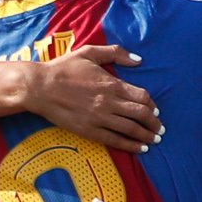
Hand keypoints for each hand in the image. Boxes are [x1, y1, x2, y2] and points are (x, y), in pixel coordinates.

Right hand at [19, 47, 158, 150]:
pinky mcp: (89, 131)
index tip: (155, 110)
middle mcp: (109, 102)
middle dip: (154, 124)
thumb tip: (139, 60)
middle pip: (140, 115)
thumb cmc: (64, 68)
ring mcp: (100, 118)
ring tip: (155, 141)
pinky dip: (130, 146)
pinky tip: (140, 149)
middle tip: (160, 130)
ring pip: (131, 129)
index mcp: (111, 83)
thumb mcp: (89, 52)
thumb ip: (116, 53)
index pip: (142, 96)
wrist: (40, 88)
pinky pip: (115, 140)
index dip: (152, 105)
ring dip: (146, 136)